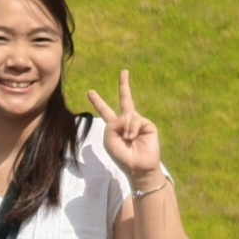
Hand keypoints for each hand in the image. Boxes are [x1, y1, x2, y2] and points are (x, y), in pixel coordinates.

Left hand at [91, 70, 165, 186]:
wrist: (138, 166)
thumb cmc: (121, 156)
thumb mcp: (109, 141)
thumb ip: (112, 125)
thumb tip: (125, 115)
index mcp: (114, 126)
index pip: (106, 111)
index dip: (98, 102)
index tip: (90, 92)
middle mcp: (127, 121)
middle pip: (126, 99)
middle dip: (124, 85)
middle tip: (124, 72)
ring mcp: (138, 122)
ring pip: (128, 115)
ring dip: (126, 127)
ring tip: (127, 139)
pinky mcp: (148, 125)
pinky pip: (137, 119)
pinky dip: (132, 128)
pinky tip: (132, 137)